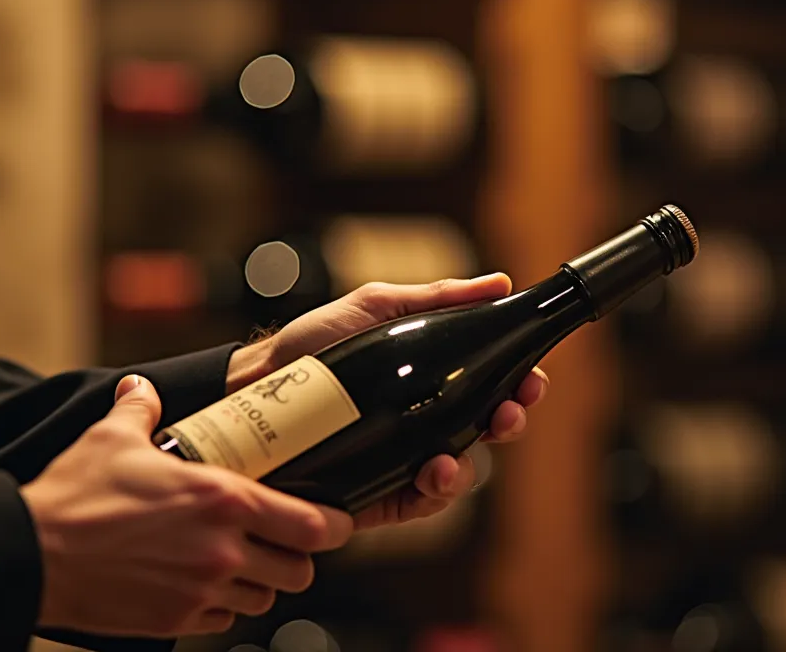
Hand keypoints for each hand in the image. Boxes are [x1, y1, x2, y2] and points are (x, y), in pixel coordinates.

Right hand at [21, 375, 353, 637]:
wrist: (32, 553)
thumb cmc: (74, 496)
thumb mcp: (113, 439)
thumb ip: (140, 410)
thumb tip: (140, 388)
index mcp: (223, 499)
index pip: (313, 524)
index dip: (336, 526)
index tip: (339, 521)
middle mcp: (223, 549)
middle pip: (300, 571)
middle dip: (299, 558)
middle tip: (285, 544)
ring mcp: (202, 589)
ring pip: (264, 599)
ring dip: (261, 583)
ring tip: (243, 564)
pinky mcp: (177, 619)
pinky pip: (224, 619)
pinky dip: (224, 606)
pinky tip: (206, 585)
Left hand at [229, 274, 549, 529]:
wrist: (255, 384)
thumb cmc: (310, 344)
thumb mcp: (375, 306)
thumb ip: (438, 297)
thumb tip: (499, 282)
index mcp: (432, 376)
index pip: (490, 383)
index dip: (519, 383)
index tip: (531, 377)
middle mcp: (425, 419)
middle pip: (487, 428)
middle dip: (509, 421)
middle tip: (509, 413)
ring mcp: (404, 458)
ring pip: (460, 471)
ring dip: (470, 465)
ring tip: (453, 455)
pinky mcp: (378, 493)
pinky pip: (420, 503)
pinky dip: (434, 493)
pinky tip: (431, 475)